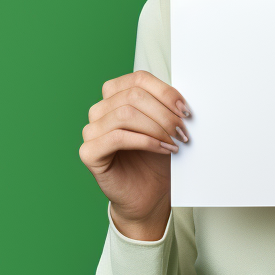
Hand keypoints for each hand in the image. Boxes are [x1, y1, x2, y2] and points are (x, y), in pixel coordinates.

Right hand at [79, 70, 191, 239]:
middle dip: (164, 113)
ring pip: (125, 114)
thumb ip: (168, 107)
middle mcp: (100, 110)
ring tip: (175, 141)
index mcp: (116, 96)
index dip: (165, 92)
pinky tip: (163, 149)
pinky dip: (145, 141)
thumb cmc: (157, 159)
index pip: (139, 79)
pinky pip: (117, 137)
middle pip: (133, 95)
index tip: (185, 109)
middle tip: (183, 130)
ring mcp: (91, 131)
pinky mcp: (89, 153)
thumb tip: (185, 97)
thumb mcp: (166, 127)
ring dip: (157, 127)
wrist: (149, 195)